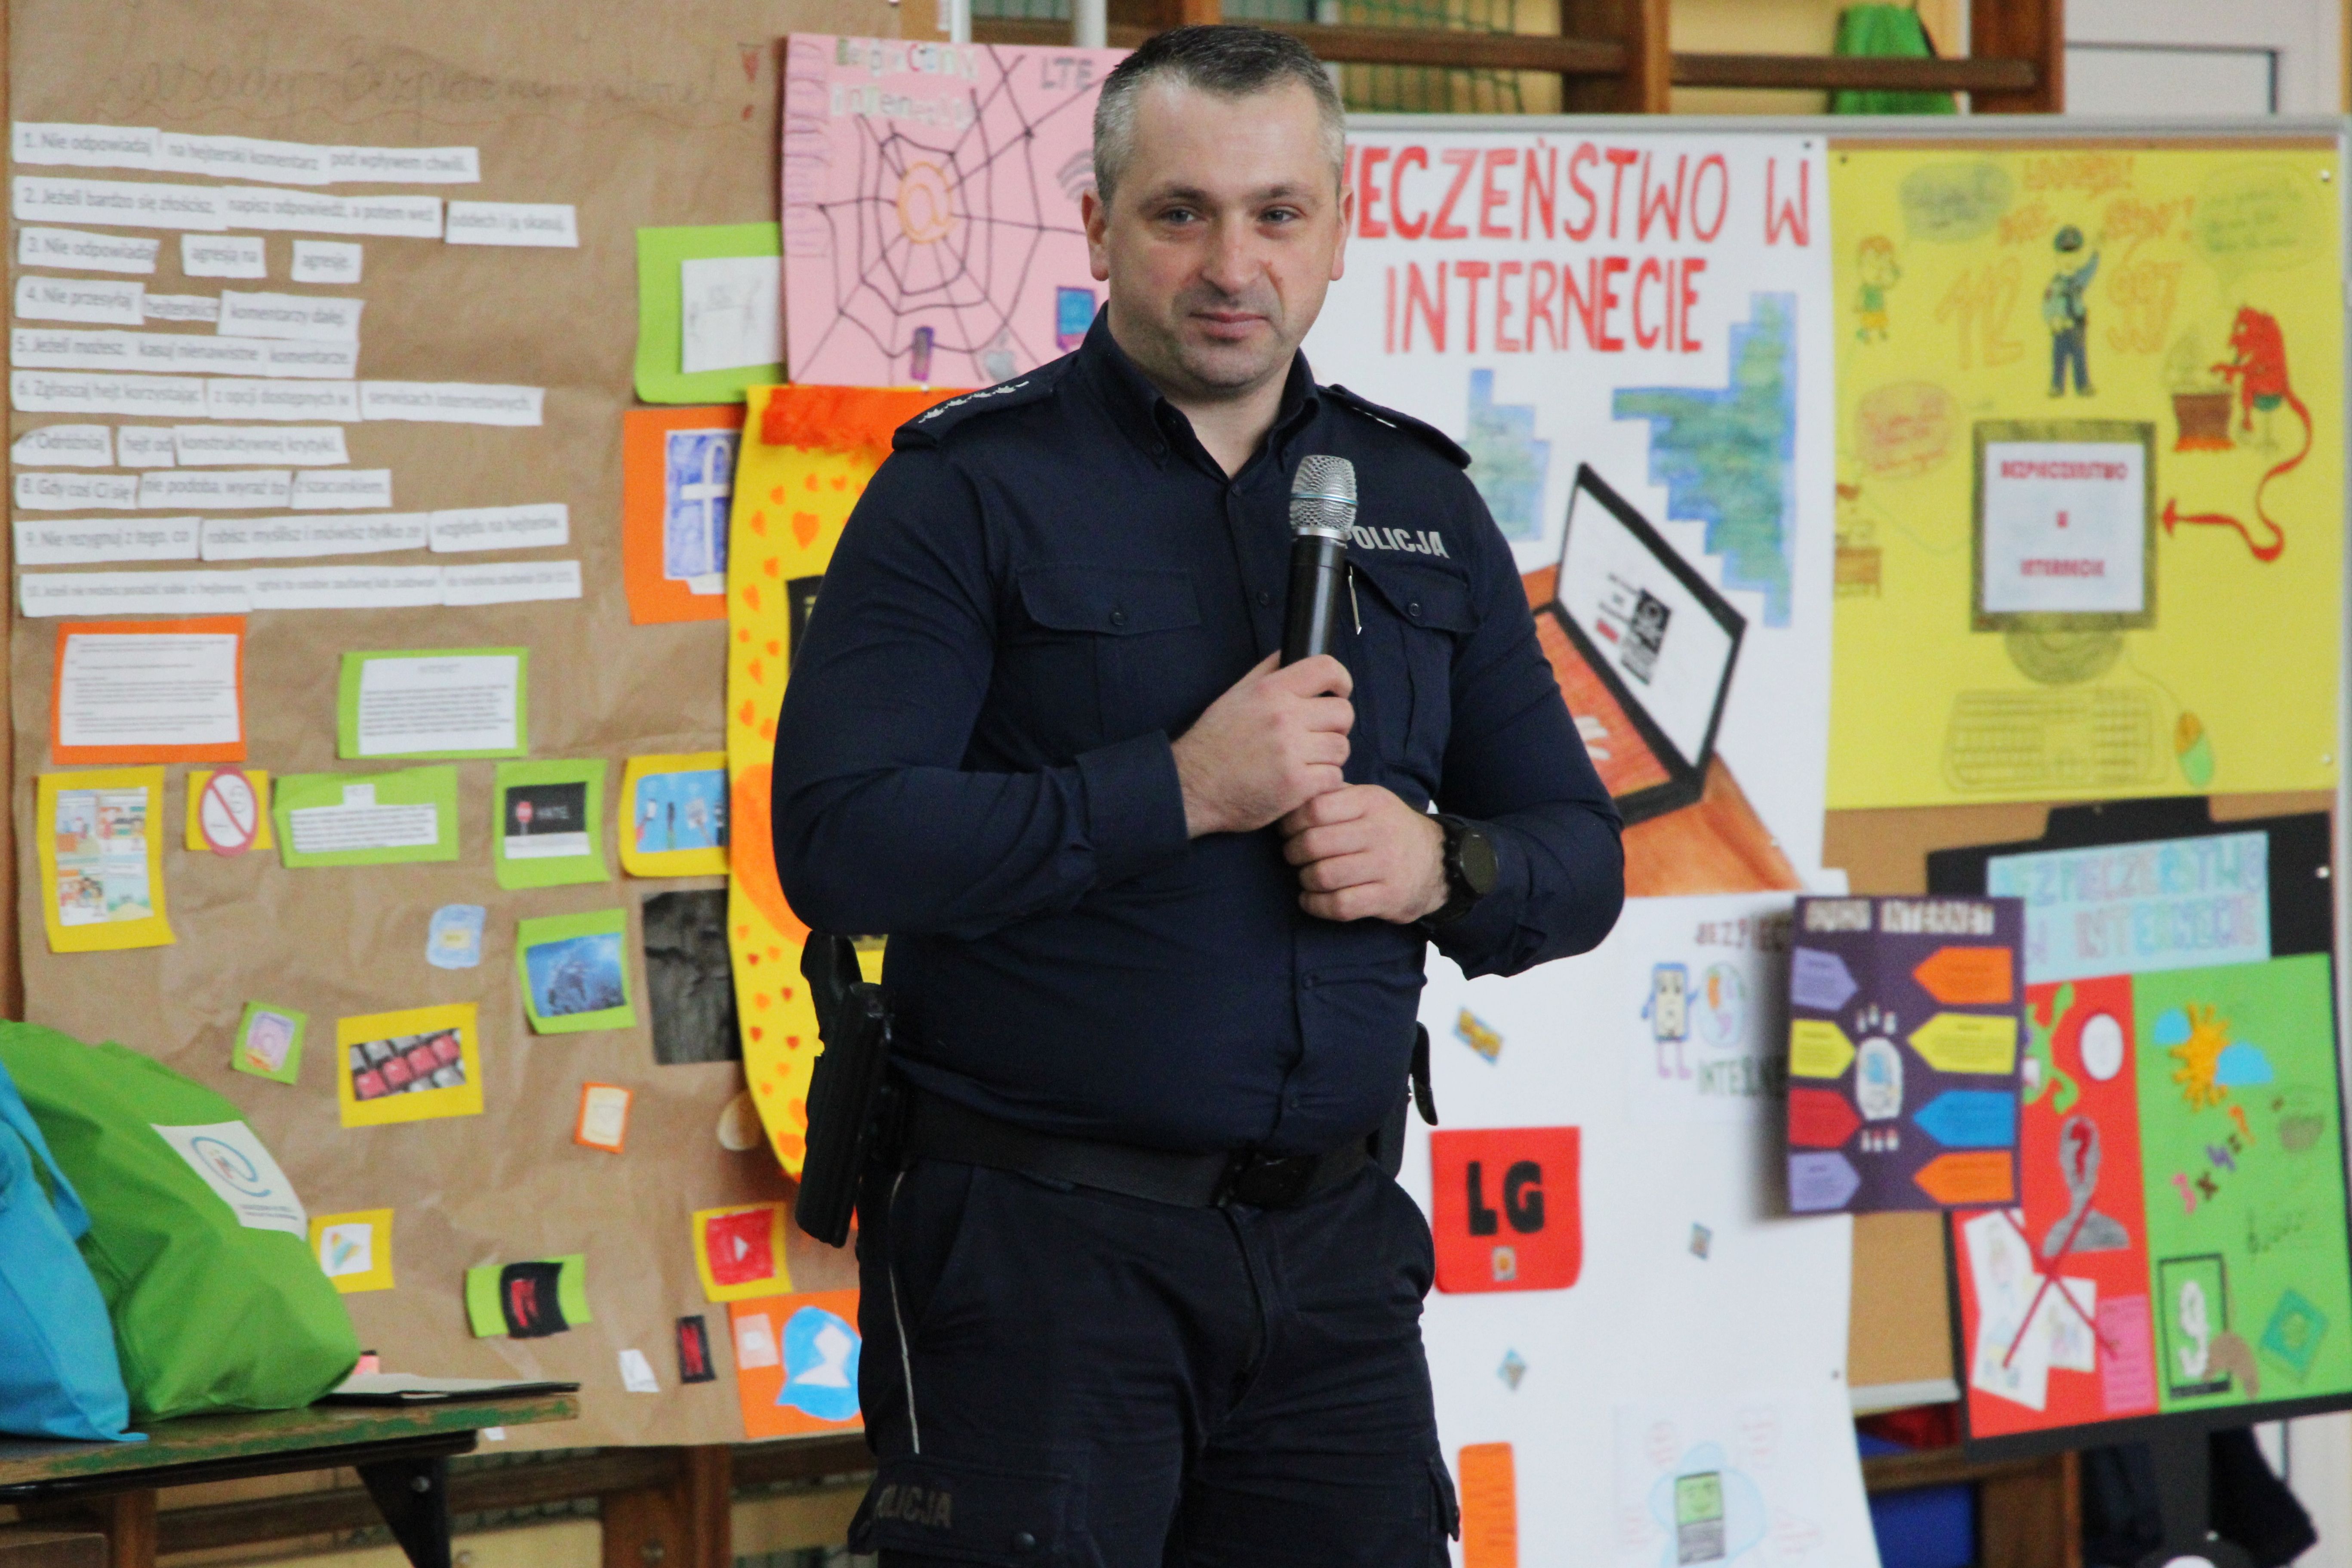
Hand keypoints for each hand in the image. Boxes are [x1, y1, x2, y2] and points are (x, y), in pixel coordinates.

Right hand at [1172, 653, 1353, 837]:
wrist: (1193, 786)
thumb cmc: (1214, 741)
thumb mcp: (1235, 694)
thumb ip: (1266, 672)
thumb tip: (1293, 652)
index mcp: (1271, 690)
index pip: (1327, 669)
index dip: (1342, 680)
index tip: (1338, 693)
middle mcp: (1284, 717)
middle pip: (1343, 712)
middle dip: (1336, 725)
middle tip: (1319, 735)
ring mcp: (1291, 752)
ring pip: (1341, 747)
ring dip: (1329, 756)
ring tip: (1309, 761)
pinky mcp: (1296, 784)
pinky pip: (1334, 776)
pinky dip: (1324, 781)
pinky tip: (1305, 782)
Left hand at [1280, 785, 1447, 924]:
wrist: (1438, 863)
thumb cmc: (1388, 829)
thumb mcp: (1370, 800)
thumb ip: (1334, 795)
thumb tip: (1291, 796)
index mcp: (1370, 801)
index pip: (1315, 808)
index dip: (1291, 822)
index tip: (1287, 831)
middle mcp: (1379, 831)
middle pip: (1314, 843)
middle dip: (1293, 853)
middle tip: (1293, 856)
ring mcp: (1386, 866)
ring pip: (1324, 875)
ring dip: (1304, 880)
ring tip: (1306, 877)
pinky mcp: (1388, 897)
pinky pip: (1340, 905)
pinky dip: (1316, 905)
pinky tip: (1311, 899)